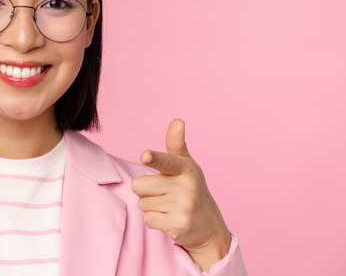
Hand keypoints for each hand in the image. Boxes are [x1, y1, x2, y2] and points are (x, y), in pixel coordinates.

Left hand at [131, 119, 230, 270]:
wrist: (208, 227)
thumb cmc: (191, 189)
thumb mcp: (186, 165)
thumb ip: (176, 144)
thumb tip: (177, 121)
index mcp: (185, 168)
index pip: (166, 161)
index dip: (154, 158)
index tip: (145, 155)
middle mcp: (186, 187)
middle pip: (139, 185)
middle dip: (146, 191)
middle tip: (164, 193)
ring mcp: (183, 207)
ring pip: (142, 203)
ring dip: (151, 206)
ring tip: (169, 206)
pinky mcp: (178, 225)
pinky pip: (147, 219)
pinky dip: (154, 220)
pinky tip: (169, 219)